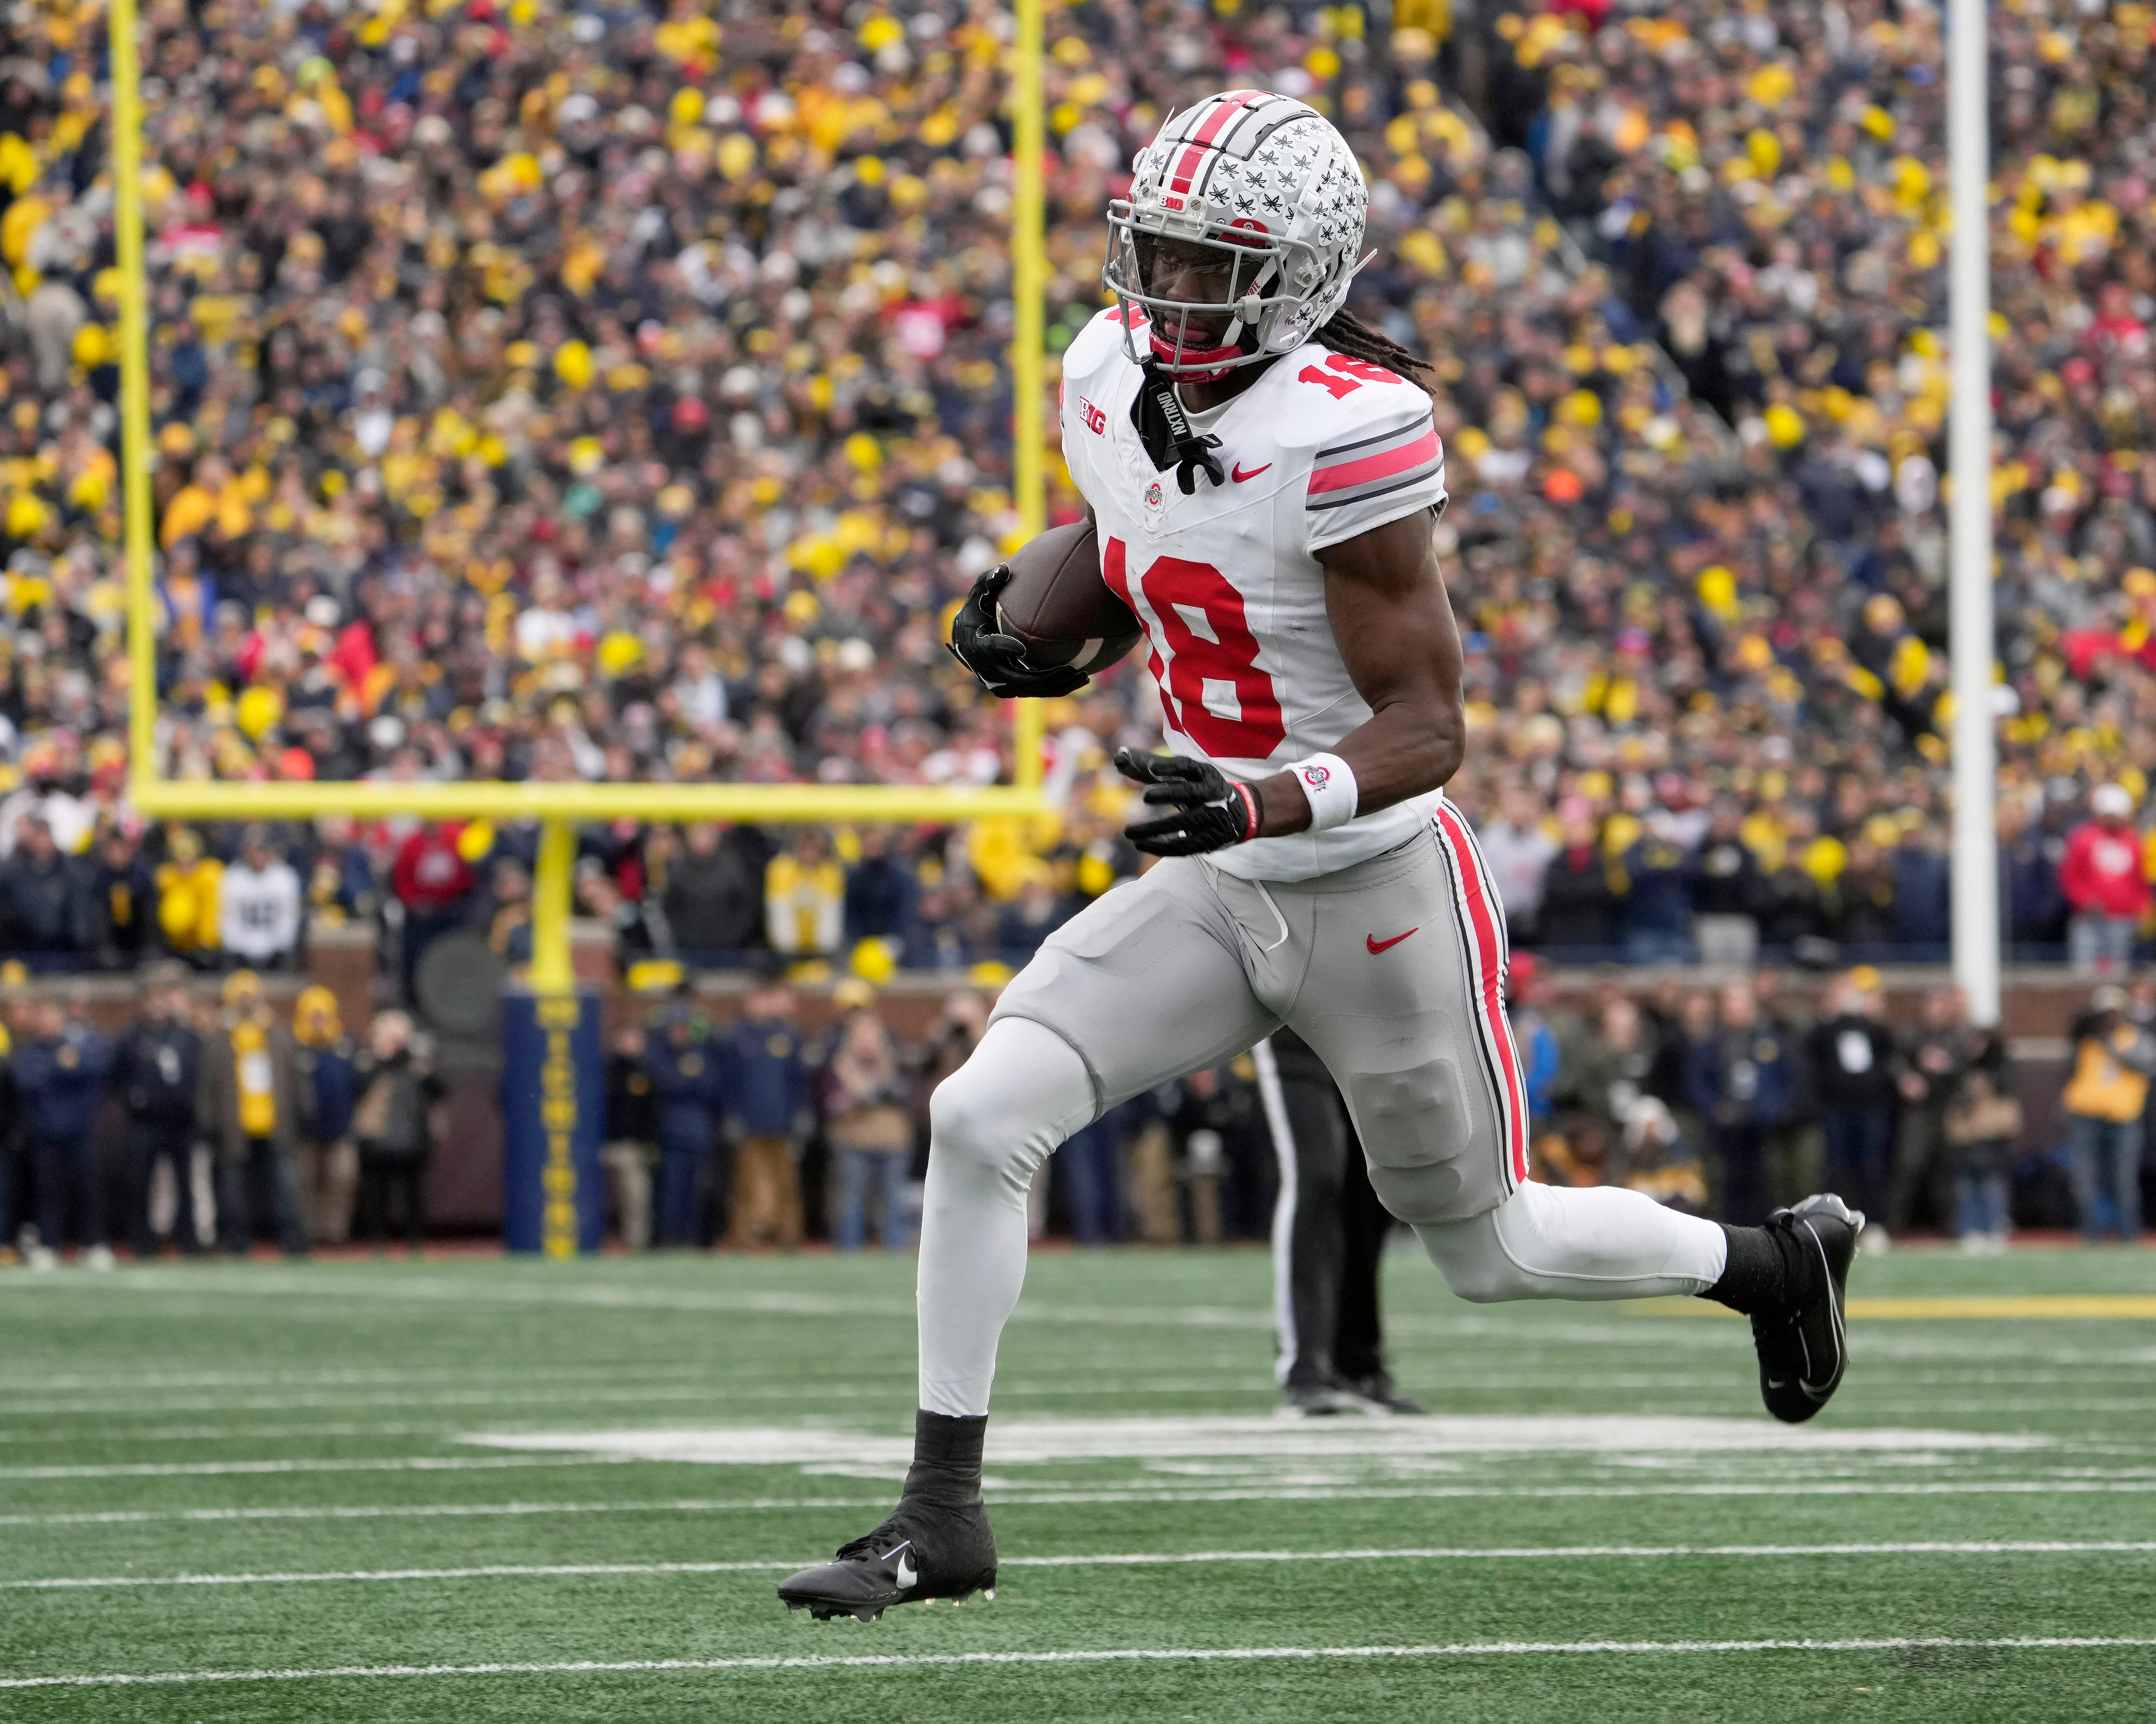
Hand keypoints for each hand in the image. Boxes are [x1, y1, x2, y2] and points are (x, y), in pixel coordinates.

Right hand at [946, 565, 1090, 698]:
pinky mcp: (1012, 688)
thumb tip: (1004, 569)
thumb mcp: (979, 594)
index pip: (989, 649)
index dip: (1003, 649)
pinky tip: (1081, 679)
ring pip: (1031, 690)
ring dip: (1057, 686)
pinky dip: (1057, 688)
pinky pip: (1036, 692)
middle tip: (1072, 669)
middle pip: (1019, 680)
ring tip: (1083, 676)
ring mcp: (1000, 682)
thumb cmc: (977, 611)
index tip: (1022, 647)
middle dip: (1046, 678)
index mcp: (976, 645)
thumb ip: (989, 582)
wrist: (968, 639)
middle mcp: (987, 669)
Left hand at [1116, 747, 1257, 855]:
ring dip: (1155, 829)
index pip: (1187, 766)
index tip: (1151, 767)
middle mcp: (1211, 794)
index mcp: (1204, 774)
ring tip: (1128, 832)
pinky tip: (1141, 845)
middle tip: (1145, 796)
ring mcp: (1213, 818)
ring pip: (1184, 823)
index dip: (1170, 766)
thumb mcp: (1181, 774)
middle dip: (1168, 794)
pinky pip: (1184, 846)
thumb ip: (1149, 766)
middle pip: (1189, 793)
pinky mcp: (1210, 839)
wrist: (1240, 814)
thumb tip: (1118, 756)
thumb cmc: (1198, 788)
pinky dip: (1162, 847)